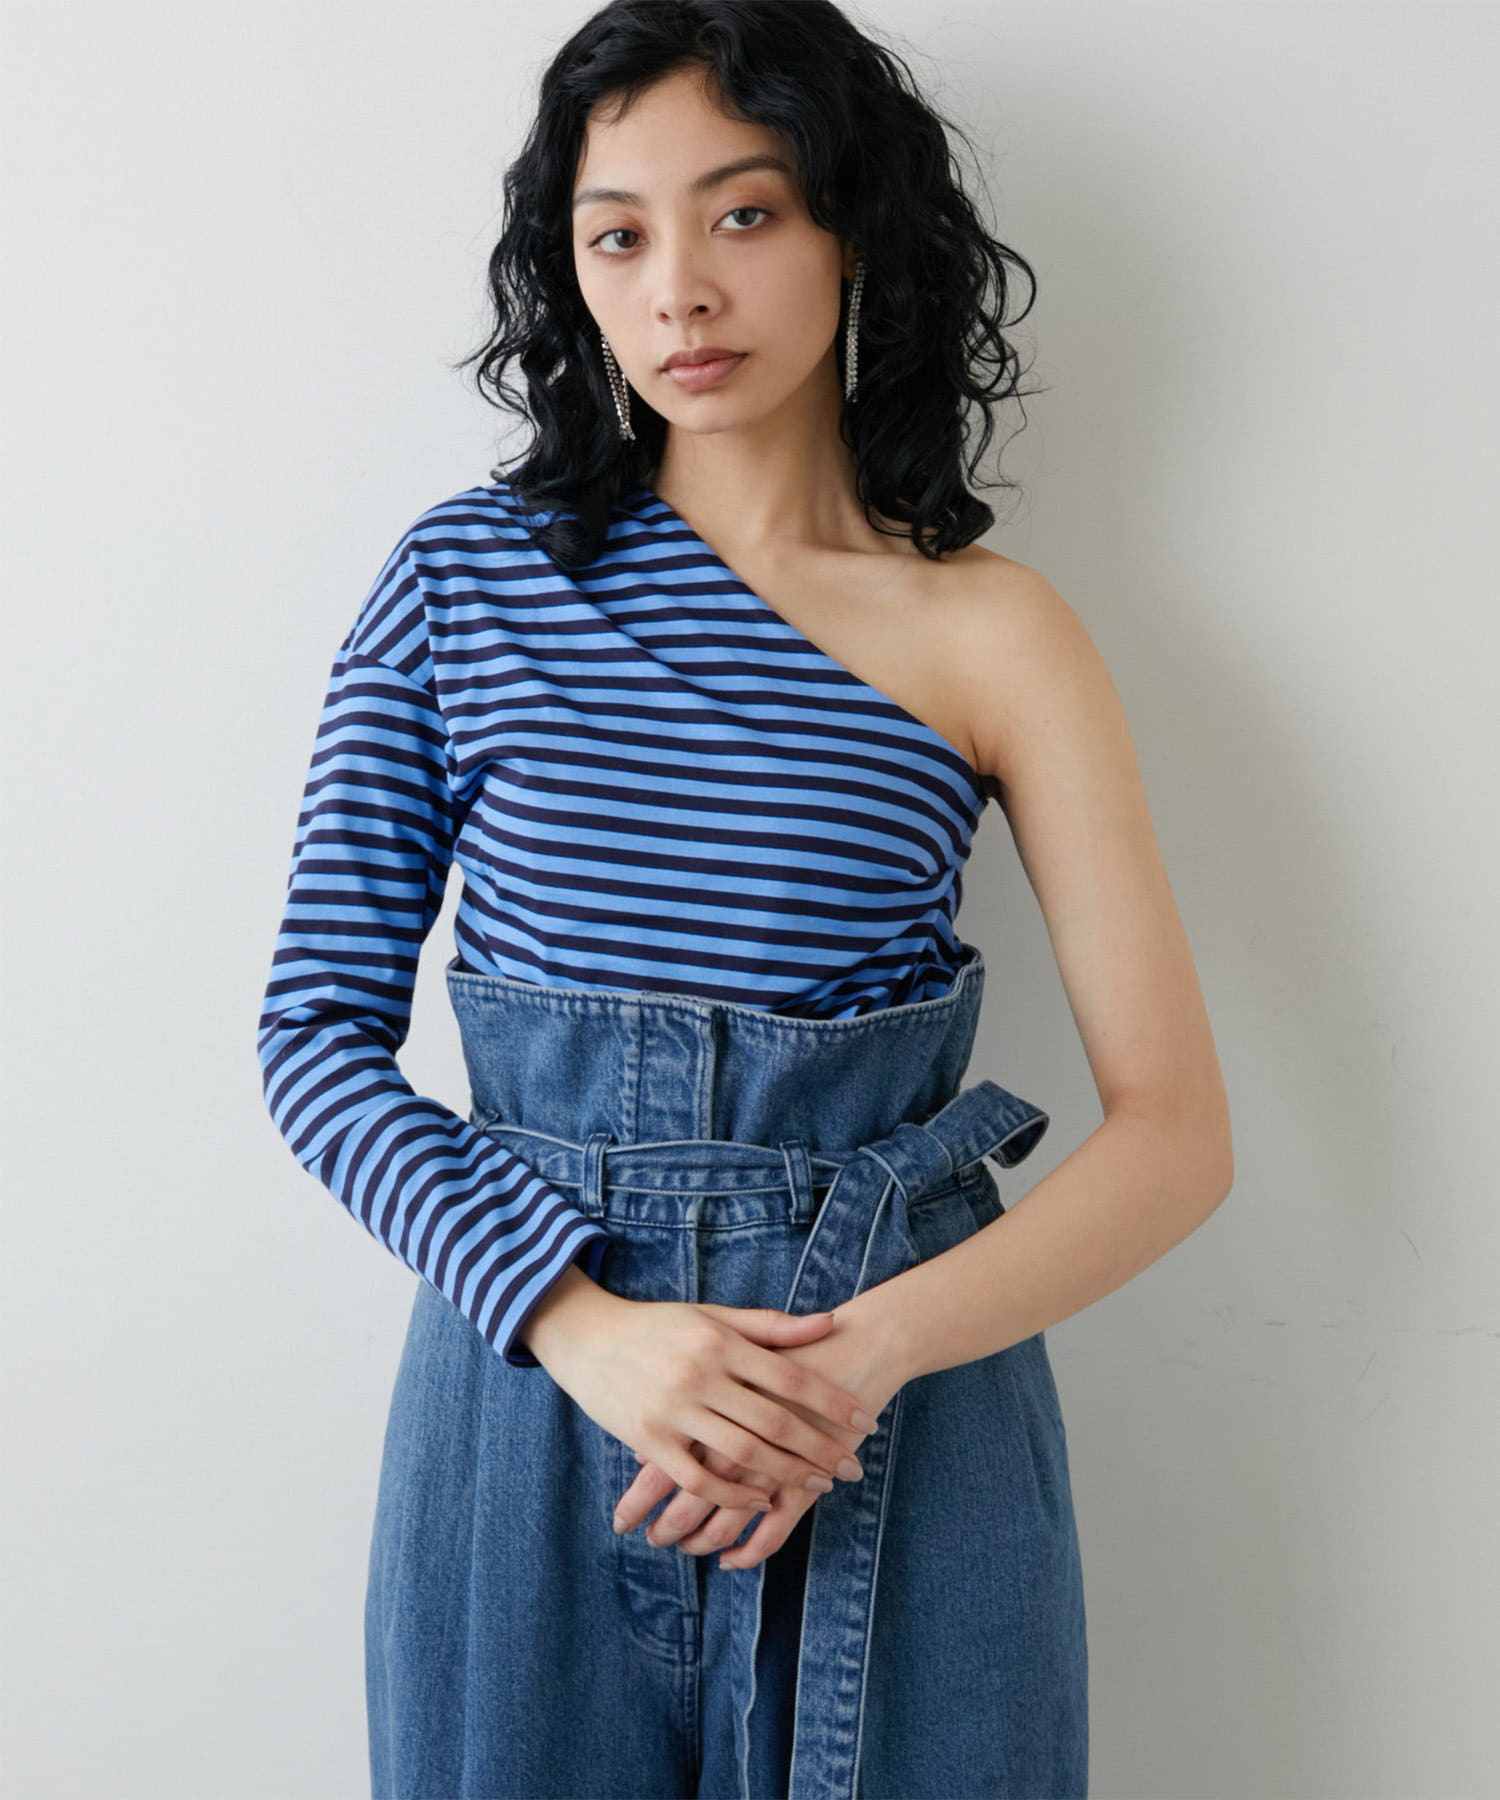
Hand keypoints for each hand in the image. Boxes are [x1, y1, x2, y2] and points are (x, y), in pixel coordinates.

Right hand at [612, 1299, 908, 1569]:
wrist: (587, 1335)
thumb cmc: (658, 1324)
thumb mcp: (714, 1315)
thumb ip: (771, 1325)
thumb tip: (830, 1322)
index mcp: (721, 1342)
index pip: (790, 1376)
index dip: (831, 1401)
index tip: (863, 1421)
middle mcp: (700, 1375)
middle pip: (774, 1422)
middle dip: (819, 1448)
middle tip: (852, 1467)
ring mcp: (673, 1410)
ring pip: (742, 1454)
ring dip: (786, 1476)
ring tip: (819, 1486)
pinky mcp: (648, 1439)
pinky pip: (698, 1478)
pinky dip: (732, 1496)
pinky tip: (761, 1503)